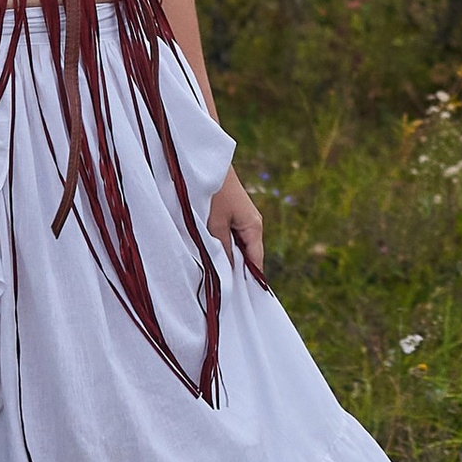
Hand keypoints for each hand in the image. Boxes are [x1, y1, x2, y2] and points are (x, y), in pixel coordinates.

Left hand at [207, 167, 267, 287]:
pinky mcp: (231, 214)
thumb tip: (229, 274)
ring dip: (227, 258)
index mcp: (254, 227)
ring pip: (238, 247)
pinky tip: (210, 255)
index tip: (238, 301)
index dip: (248, 282)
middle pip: (248, 256)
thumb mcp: (215, 224)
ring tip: (214, 277)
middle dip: (236, 271)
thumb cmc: (212, 191)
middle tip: (221, 292)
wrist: (206, 160)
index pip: (256, 263)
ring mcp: (242, 219)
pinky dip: (222, 247)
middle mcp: (252, 224)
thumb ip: (223, 250)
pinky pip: (230, 237)